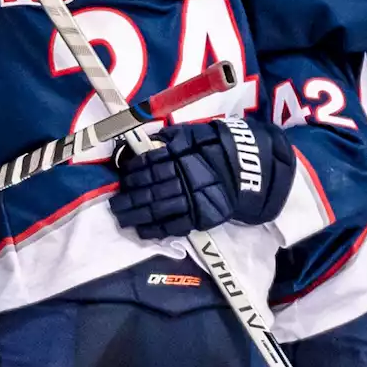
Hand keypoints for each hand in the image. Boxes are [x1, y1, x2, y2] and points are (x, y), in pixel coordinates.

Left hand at [110, 116, 295, 237]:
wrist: (252, 169)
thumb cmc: (220, 149)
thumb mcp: (196, 135)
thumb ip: (172, 138)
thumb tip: (148, 142)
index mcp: (179, 156)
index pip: (148, 164)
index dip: (132, 173)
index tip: (122, 178)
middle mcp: (182, 177)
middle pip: (148, 189)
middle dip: (129, 198)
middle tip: (115, 206)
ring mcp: (190, 199)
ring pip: (156, 208)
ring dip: (136, 215)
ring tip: (122, 218)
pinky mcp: (200, 217)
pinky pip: (173, 226)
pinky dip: (156, 230)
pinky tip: (142, 232)